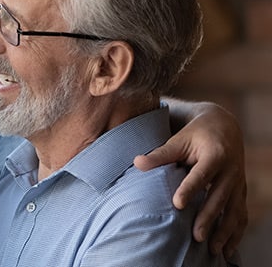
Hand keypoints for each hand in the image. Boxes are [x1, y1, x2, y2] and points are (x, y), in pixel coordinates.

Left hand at [134, 101, 246, 255]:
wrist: (224, 127)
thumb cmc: (196, 135)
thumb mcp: (178, 140)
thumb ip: (160, 154)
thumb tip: (136, 163)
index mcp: (214, 155)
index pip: (201, 175)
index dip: (190, 189)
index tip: (177, 204)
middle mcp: (230, 170)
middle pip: (219, 197)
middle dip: (208, 218)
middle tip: (196, 237)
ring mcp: (238, 183)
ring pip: (234, 211)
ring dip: (225, 232)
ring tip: (212, 251)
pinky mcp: (241, 192)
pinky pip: (241, 215)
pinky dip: (236, 233)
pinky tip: (226, 251)